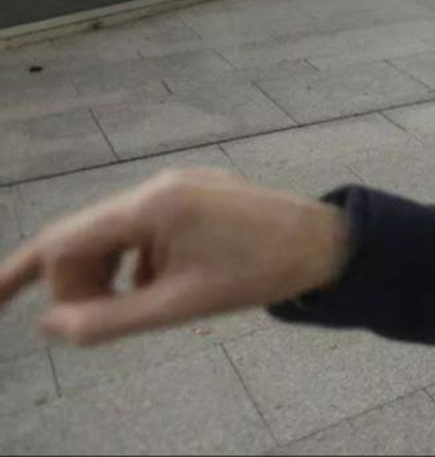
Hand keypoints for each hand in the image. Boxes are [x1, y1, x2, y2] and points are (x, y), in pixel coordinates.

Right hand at [0, 168, 349, 345]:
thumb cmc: (261, 272)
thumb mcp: (181, 305)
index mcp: (152, 206)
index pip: (64, 239)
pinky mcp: (196, 193)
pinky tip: (162, 286)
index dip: (22, 274)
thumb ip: (111, 319)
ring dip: (110, 274)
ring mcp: (178, 186)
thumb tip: (52, 325)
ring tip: (135, 309)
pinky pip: (146, 229)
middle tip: (99, 324)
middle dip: (79, 283)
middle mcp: (158, 187)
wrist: (327, 243)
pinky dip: (138, 261)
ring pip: (115, 235)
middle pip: (86, 237)